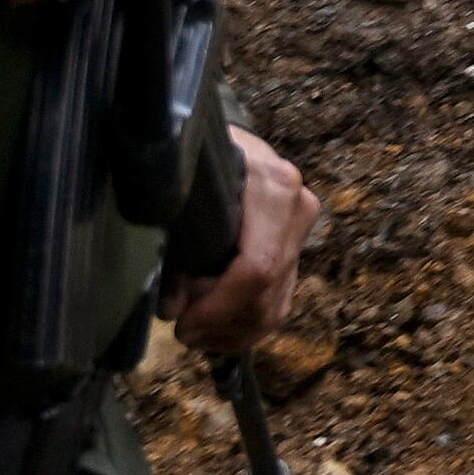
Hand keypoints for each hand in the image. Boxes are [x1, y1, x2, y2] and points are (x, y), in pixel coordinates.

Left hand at [164, 128, 321, 357]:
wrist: (231, 143)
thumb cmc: (199, 159)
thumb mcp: (182, 194)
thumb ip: (175, 250)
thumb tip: (172, 309)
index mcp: (275, 188)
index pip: (257, 268)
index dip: (218, 307)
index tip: (182, 325)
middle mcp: (298, 211)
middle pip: (267, 295)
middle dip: (220, 323)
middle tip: (181, 328)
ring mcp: (302, 233)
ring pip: (275, 308)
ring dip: (231, 331)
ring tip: (193, 330)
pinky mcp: (297, 253)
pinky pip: (277, 304)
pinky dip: (244, 326)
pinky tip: (214, 329)